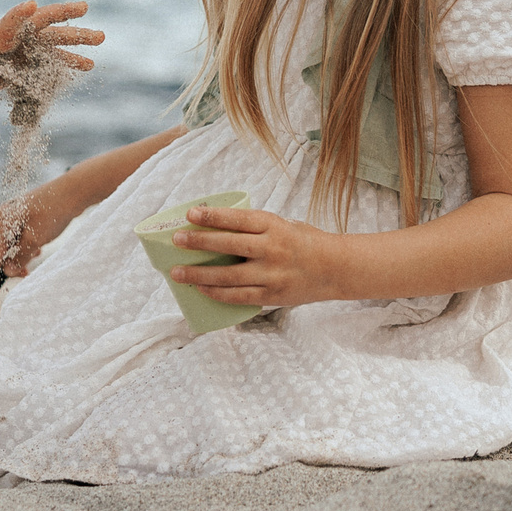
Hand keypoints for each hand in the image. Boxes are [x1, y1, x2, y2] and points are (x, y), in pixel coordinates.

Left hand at [0, 0, 101, 97]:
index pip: (10, 21)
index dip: (20, 13)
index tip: (31, 5)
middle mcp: (18, 35)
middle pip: (43, 22)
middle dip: (65, 15)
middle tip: (86, 7)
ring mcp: (28, 46)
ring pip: (56, 38)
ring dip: (78, 38)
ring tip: (101, 37)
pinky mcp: (34, 59)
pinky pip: (55, 59)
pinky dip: (71, 61)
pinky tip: (89, 65)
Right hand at [0, 180, 79, 276]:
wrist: (72, 191)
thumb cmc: (53, 213)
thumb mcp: (36, 240)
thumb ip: (20, 257)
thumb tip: (8, 271)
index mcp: (2, 222)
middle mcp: (4, 217)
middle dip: (6, 266)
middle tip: (15, 280)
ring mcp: (14, 214)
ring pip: (10, 243)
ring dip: (17, 257)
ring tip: (28, 269)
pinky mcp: (25, 215)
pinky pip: (19, 236)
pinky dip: (24, 247)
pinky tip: (36, 251)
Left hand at [167, 204, 351, 308]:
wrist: (335, 268)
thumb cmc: (304, 242)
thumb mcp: (283, 225)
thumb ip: (255, 228)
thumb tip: (216, 228)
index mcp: (274, 226)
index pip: (237, 219)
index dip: (212, 216)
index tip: (190, 214)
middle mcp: (272, 249)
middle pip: (228, 246)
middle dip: (198, 243)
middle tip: (176, 240)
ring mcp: (272, 275)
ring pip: (228, 276)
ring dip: (198, 275)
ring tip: (177, 273)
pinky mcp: (272, 296)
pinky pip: (238, 296)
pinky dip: (216, 293)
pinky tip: (200, 289)